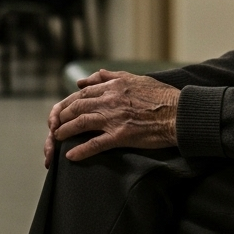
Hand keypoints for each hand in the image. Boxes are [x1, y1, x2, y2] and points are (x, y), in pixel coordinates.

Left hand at [43, 70, 178, 167]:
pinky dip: (81, 151)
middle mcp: (110, 99)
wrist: (180, 113)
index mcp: (114, 85)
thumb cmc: (162, 96)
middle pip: (76, 107)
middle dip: (61, 117)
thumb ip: (109, 76)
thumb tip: (86, 79)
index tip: (60, 111)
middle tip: (54, 125)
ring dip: (65, 131)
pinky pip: (96, 144)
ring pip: (81, 123)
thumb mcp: (135, 77)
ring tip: (56, 138)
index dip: (67, 102)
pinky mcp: (121, 135)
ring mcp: (114, 117)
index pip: (82, 92)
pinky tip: (71, 156)